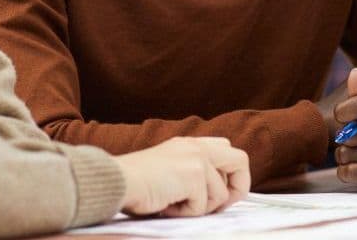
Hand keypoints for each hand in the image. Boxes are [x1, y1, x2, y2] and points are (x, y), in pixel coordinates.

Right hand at [113, 137, 250, 216]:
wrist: (116, 181)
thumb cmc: (136, 183)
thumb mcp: (169, 170)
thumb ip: (192, 173)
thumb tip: (218, 196)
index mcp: (190, 144)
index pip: (227, 150)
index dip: (231, 176)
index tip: (220, 196)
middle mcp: (196, 146)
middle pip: (240, 160)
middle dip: (237, 187)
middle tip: (218, 205)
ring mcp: (196, 158)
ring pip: (219, 195)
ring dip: (198, 208)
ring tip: (172, 203)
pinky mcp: (193, 174)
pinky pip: (202, 206)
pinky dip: (184, 213)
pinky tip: (165, 204)